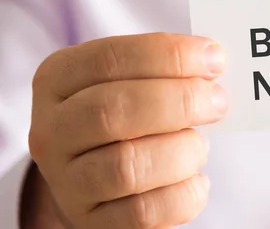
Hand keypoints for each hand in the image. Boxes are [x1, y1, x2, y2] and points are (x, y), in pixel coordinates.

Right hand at [28, 33, 227, 227]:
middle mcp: (52, 131)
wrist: (98, 174)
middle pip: (113, 111)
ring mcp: (67, 182)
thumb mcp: (132, 79)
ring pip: (127, 166)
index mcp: (58, 80)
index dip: (168, 56)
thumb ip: (164, 67)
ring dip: (182, 151)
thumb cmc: (127, 112)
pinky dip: (184, 194)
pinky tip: (196, 179)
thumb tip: (211, 60)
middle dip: (180, 101)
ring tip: (200, 145)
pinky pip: (144, 212)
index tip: (215, 59)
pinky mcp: (93, 222)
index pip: (109, 59)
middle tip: (218, 101)